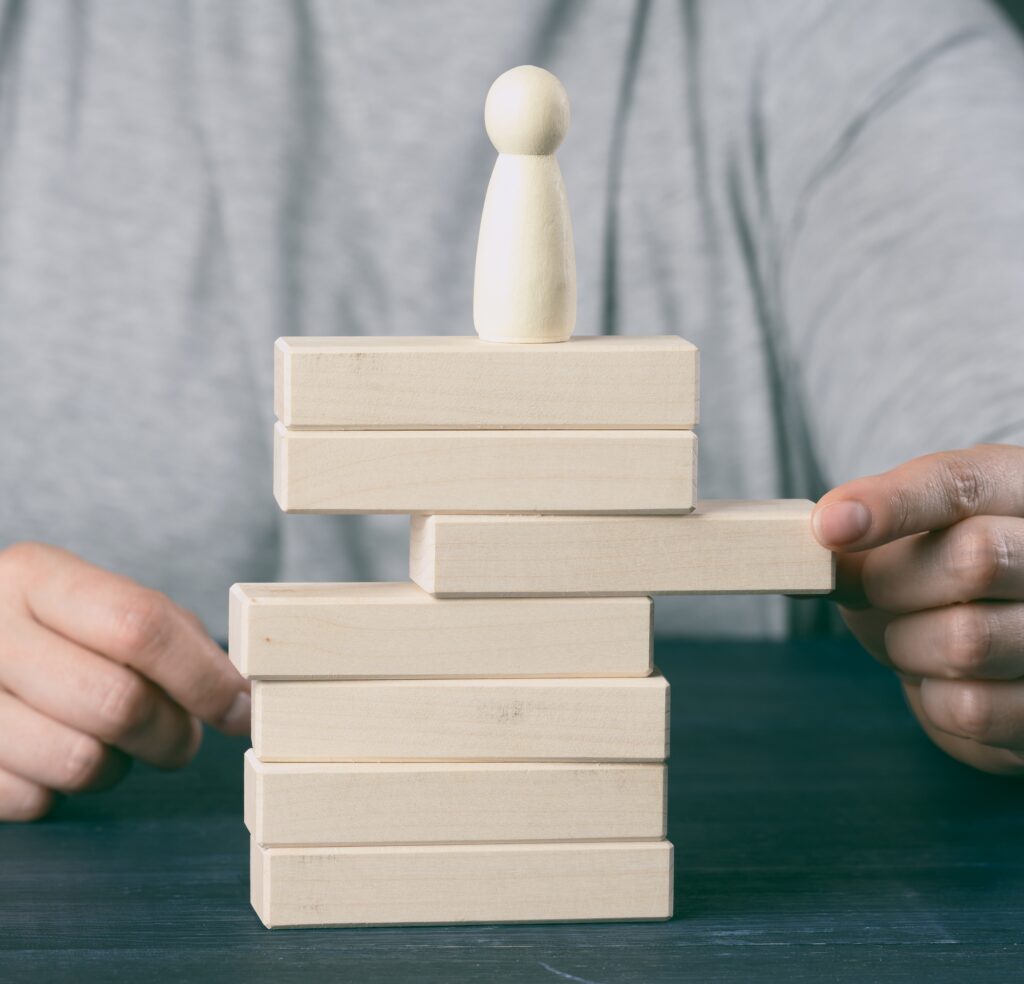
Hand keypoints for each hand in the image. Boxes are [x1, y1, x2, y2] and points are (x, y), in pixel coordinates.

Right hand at [0, 542, 248, 818]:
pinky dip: (59, 792)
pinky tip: (54, 757)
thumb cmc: (57, 630)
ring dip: (116, 765)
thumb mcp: (107, 605)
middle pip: (118, 702)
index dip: (203, 676)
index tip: (240, 709)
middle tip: (178, 735)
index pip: (140, 626)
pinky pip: (32, 799)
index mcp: (37, 577)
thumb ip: (175, 637)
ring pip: (79, 761)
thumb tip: (239, 698)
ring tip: (109, 741)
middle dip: (171, 733)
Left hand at [812, 444, 1023, 774]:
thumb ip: (853, 537)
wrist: (981, 639)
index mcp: (1017, 487)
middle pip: (973, 560)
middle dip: (892, 584)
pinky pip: (970, 708)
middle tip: (873, 590)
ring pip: (967, 641)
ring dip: (909, 645)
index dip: (891, 505)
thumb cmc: (930, 571)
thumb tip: (806, 553)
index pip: (959, 485)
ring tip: (915, 633)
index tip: (828, 526)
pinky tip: (945, 677)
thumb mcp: (895, 538)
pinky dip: (932, 697)